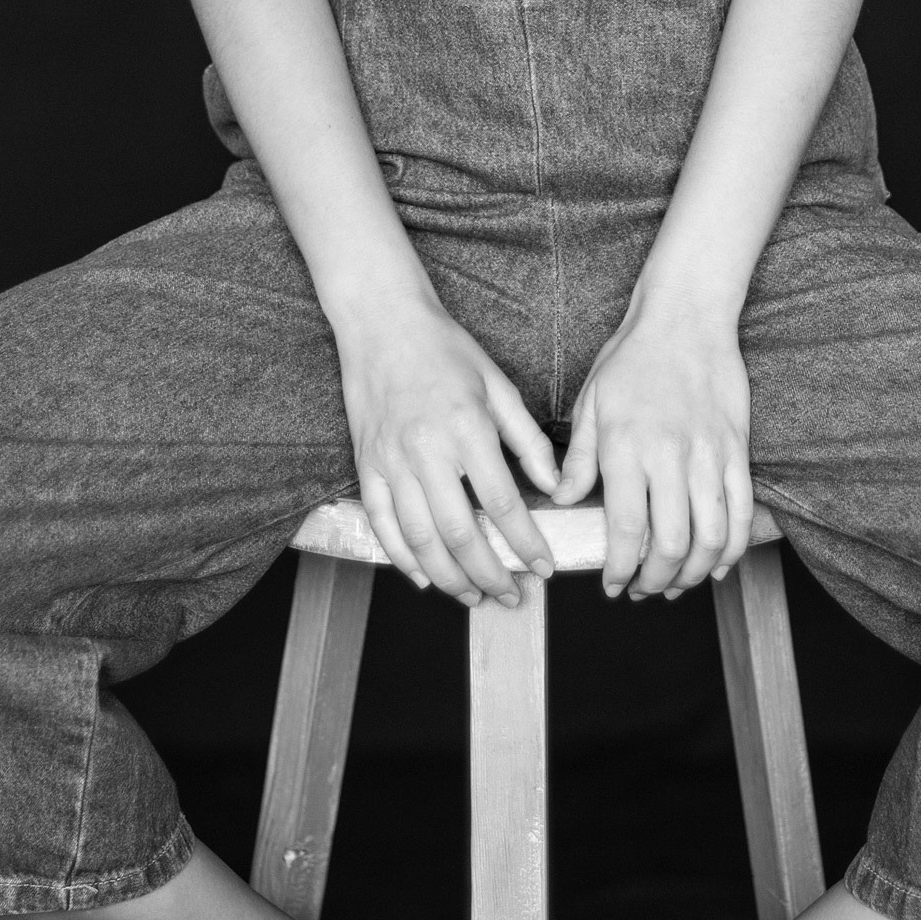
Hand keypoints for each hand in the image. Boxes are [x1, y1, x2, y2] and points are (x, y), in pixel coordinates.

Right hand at [335, 293, 560, 606]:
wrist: (383, 323)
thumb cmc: (445, 350)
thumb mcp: (498, 384)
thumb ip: (527, 439)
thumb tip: (555, 486)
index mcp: (466, 427)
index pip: (501, 502)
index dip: (525, 542)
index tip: (544, 567)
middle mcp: (425, 449)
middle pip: (459, 531)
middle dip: (490, 573)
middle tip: (512, 595)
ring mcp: (390, 460)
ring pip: (419, 537)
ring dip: (449, 576)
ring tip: (474, 596)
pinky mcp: (365, 464)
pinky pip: (381, 522)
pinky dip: (401, 557)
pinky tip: (424, 577)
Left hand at [549, 291, 754, 598]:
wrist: (686, 317)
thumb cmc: (632, 358)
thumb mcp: (591, 403)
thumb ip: (579, 458)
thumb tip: (561, 500)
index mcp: (626, 448)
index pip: (627, 530)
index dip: (620, 570)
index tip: (612, 585)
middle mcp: (670, 458)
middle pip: (671, 545)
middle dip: (656, 582)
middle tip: (643, 591)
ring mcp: (710, 456)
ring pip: (711, 537)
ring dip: (694, 573)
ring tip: (676, 583)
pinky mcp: (736, 450)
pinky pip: (741, 512)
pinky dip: (732, 547)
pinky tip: (715, 563)